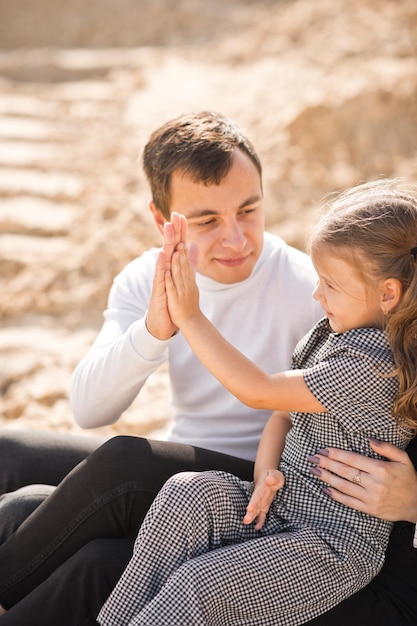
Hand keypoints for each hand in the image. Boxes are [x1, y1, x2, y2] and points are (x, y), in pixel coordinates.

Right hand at [146, 213, 186, 339]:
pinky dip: (161, 265)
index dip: (180, 231)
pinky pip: (160, 275)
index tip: (182, 215)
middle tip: (174, 215)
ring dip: (167, 243)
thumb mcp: (180, 278)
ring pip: (164, 258)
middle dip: (172, 231)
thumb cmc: (170, 300)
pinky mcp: (159, 289)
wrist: (162, 321)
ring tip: (169, 228)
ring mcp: (160, 278)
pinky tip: (162, 254)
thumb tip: (192, 248)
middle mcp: (164, 270)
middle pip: (169, 247)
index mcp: (171, 267)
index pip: (176, 245)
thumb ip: (187, 263)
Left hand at [165, 244, 199, 327]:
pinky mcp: (175, 300)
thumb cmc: (189, 301)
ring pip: (178, 275)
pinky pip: (172, 289)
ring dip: (176, 263)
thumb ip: (192, 265)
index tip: (181, 235)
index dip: (184, 247)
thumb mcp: (192, 282)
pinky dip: (169, 281)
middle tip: (179, 239)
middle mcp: (186, 283)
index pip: (186, 260)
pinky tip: (166, 273)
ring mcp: (181, 291)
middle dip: (180, 250)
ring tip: (174, 252)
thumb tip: (194, 249)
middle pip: (183, 264)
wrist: (191, 321)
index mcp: (188, 278)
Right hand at [243, 469, 284, 529]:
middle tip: (246, 520)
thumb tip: (269, 479)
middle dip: (250, 512)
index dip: (253, 503)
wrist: (268, 477)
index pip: (257, 496)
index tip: (249, 509)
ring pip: (255, 510)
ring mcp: (261, 502)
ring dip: (251, 517)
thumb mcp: (276, 475)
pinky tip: (257, 527)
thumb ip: (273, 477)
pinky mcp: (264, 506)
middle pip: (254, 505)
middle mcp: (259, 496)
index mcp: (261, 489)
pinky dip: (260, 521)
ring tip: (246, 522)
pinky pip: (262, 515)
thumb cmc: (273, 476)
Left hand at [308, 439, 416, 521]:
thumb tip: (368, 439)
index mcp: (381, 469)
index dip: (336, 454)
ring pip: (343, 486)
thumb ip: (386, 448)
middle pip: (345, 472)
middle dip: (326, 463)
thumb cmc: (409, 479)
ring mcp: (371, 498)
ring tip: (314, 470)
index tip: (323, 450)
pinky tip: (325, 489)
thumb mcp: (403, 458)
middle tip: (312, 458)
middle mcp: (374, 484)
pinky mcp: (369, 509)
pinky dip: (335, 495)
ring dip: (326, 478)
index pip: (352, 459)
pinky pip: (349, 502)